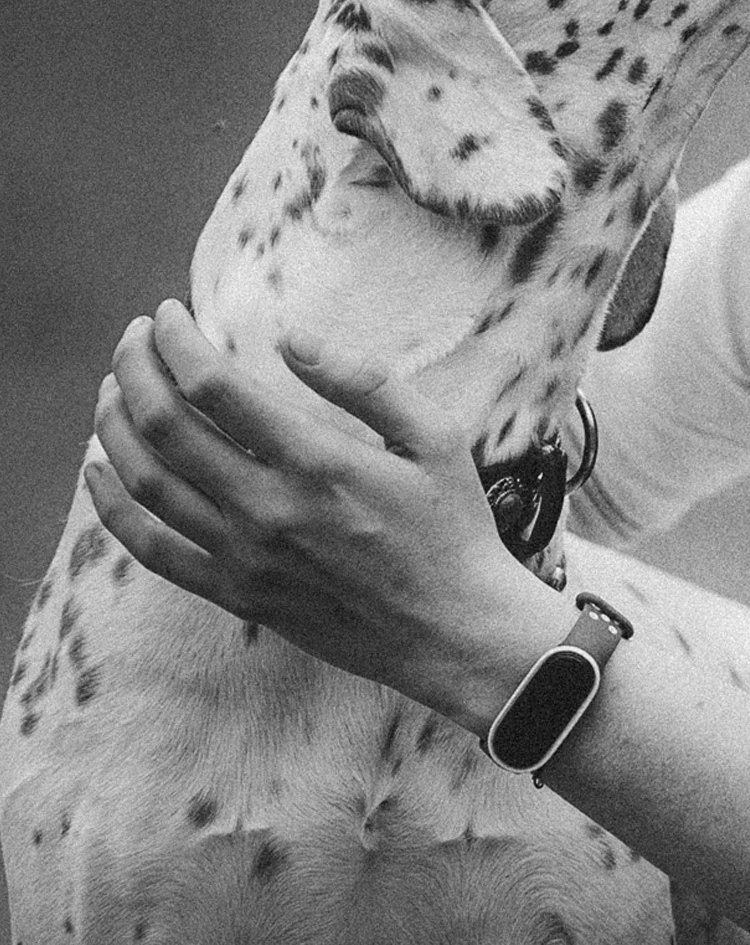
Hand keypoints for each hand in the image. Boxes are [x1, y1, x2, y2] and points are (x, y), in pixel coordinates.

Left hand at [85, 300, 554, 725]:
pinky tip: (100, 470)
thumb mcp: (436, 437)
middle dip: (134, 368)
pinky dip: (112, 508)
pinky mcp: (236, 594)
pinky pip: (152, 549)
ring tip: (113, 390)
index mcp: (318, 462)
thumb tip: (291, 339)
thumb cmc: (452, 527)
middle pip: (163, 426)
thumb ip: (365, 380)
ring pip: (146, 483)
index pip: (211, 385)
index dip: (175, 339)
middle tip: (134, 338)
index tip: (167, 313)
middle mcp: (269, 509)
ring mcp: (246, 557)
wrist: (455, 631)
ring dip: (114, 427)